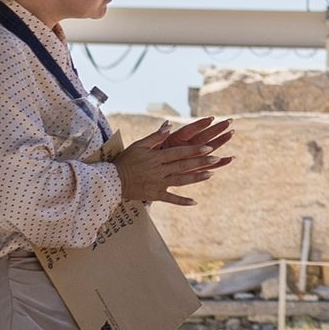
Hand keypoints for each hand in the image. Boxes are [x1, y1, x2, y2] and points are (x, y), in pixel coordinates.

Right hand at [114, 117, 232, 206]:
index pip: (179, 153)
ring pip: (181, 181)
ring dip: (196, 178)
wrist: (112, 181)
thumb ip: (155, 137)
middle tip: (216, 159)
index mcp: (157, 157)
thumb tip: (169, 127)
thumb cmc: (125, 160)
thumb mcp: (138, 145)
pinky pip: (171, 199)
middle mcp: (160, 170)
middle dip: (201, 162)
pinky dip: (182, 201)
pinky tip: (194, 202)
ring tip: (211, 174)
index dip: (194, 150)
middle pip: (183, 165)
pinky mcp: (155, 195)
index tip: (208, 147)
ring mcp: (158, 184)